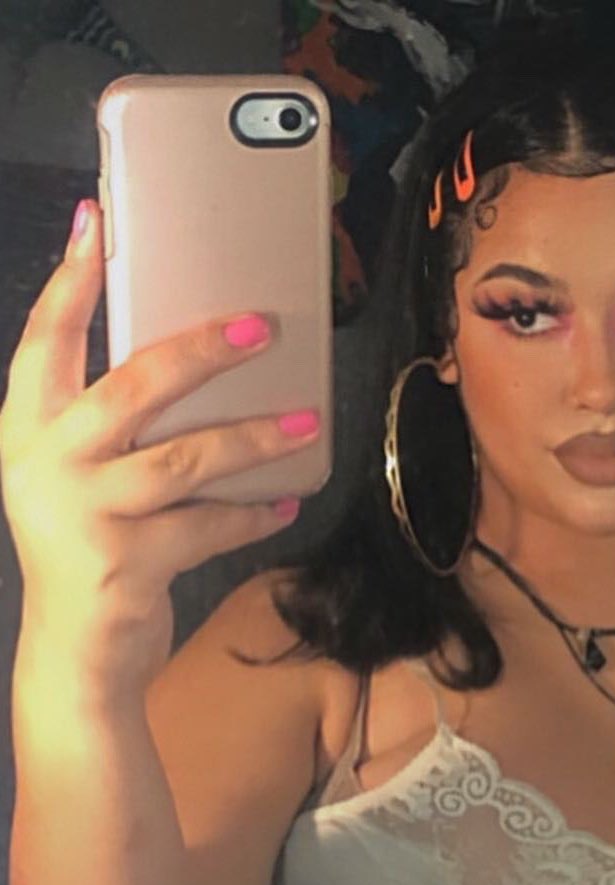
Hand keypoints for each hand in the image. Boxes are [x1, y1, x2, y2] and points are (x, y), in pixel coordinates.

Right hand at [0, 199, 312, 688]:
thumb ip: (111, 429)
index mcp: (27, 431)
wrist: (73, 656)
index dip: (72, 280)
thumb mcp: (78, 480)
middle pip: (134, 385)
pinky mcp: (128, 562)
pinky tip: (287, 500)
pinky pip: (213, 525)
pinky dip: (255, 514)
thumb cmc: (87, 551)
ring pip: (188, 458)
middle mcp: (46, 463)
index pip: (44, 340)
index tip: (98, 219)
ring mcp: (85, 513)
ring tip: (306, 423)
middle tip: (262, 328)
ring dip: (255, 439)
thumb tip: (199, 366)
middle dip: (203, 350)